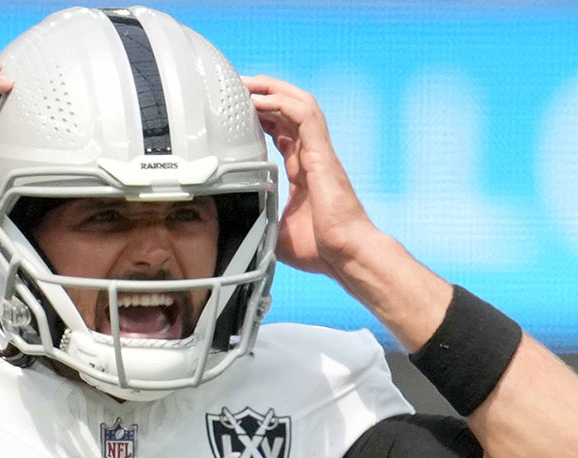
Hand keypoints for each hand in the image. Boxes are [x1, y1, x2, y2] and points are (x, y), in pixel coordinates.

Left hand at [242, 75, 375, 277]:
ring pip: (299, 104)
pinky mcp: (323, 153)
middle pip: (289, 111)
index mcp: (303, 171)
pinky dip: (281, 102)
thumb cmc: (320, 250)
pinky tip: (259, 99)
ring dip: (272, 90)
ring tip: (247, 83)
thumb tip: (231, 227)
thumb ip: (258, 220)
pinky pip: (304, 115)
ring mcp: (319, 152)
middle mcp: (312, 156)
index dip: (262, 117)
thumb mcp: (275, 231)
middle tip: (236, 88)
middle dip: (263, 94)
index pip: (283, 132)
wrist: (345, 255)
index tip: (239, 112)